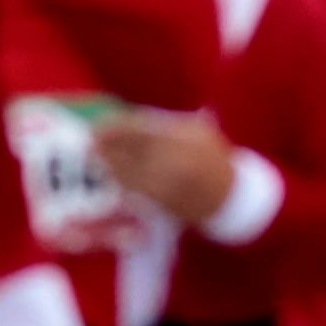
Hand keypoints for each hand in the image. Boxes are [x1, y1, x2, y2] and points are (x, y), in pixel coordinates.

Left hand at [95, 106, 239, 228]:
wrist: (234, 200)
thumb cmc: (212, 159)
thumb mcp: (198, 133)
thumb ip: (169, 125)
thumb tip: (133, 120)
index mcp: (186, 139)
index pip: (145, 130)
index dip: (119, 127)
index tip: (101, 124)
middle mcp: (178, 161)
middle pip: (134, 151)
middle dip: (110, 146)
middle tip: (91, 139)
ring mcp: (172, 185)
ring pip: (133, 174)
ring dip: (111, 164)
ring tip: (96, 156)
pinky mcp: (168, 205)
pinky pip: (138, 193)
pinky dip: (123, 183)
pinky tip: (113, 175)